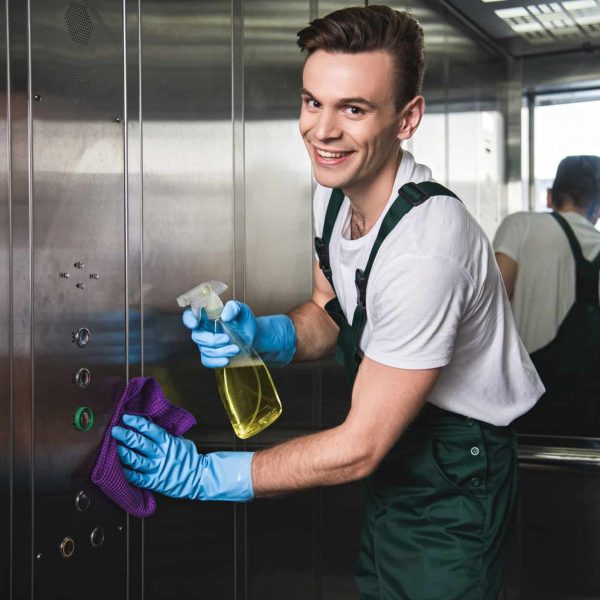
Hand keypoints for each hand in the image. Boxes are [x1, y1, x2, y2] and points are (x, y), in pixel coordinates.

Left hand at [112, 414, 253, 501]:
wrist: (198, 477)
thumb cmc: (188, 458)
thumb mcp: (180, 441)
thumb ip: (166, 435)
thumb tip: (151, 426)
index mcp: (168, 441)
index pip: (150, 429)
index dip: (137, 422)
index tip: (126, 417)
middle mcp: (161, 454)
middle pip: (140, 443)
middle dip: (126, 436)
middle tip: (115, 430)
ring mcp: (157, 468)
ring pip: (136, 460)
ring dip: (124, 453)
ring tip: (116, 448)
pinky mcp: (154, 482)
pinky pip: (137, 478)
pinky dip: (127, 473)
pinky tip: (119, 468)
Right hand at [183, 301, 296, 367]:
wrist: (254, 336)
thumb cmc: (244, 320)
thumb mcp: (242, 310)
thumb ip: (233, 308)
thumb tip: (224, 316)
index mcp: (206, 316)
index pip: (190, 315)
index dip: (189, 319)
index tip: (195, 324)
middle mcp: (203, 329)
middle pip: (197, 336)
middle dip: (212, 340)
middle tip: (227, 339)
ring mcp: (206, 344)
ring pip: (205, 350)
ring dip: (220, 351)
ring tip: (236, 349)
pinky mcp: (211, 356)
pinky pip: (207, 361)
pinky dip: (216, 362)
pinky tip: (227, 360)